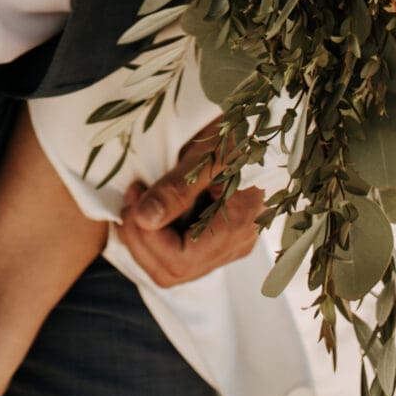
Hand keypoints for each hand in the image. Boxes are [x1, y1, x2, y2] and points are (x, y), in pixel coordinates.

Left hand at [117, 126, 262, 286]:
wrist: (263, 123)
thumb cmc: (241, 132)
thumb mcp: (207, 154)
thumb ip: (177, 189)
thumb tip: (144, 220)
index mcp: (236, 228)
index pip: (179, 260)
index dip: (146, 236)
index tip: (135, 195)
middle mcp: (233, 246)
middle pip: (172, 272)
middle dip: (139, 239)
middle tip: (131, 198)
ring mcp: (226, 245)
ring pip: (171, 268)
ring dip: (144, 239)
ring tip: (137, 200)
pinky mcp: (216, 237)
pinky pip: (178, 252)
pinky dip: (155, 235)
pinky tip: (149, 206)